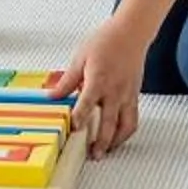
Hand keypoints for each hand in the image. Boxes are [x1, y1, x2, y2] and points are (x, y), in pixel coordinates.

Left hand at [45, 23, 146, 157]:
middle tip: (93, 155)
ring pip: (126, 125)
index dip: (79, 119)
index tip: (73, 131)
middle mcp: (115, 91)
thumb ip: (67, 81)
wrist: (131, 33)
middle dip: (101, 141)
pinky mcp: (134, 96)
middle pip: (109, 122)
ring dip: (116, 141)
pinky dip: (126, 131)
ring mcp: (127, 95)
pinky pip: (133, 118)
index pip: (87, 105)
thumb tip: (52, 95)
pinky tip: (117, 137)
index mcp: (99, 80)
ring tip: (106, 151)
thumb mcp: (80, 58)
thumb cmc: (107, 41)